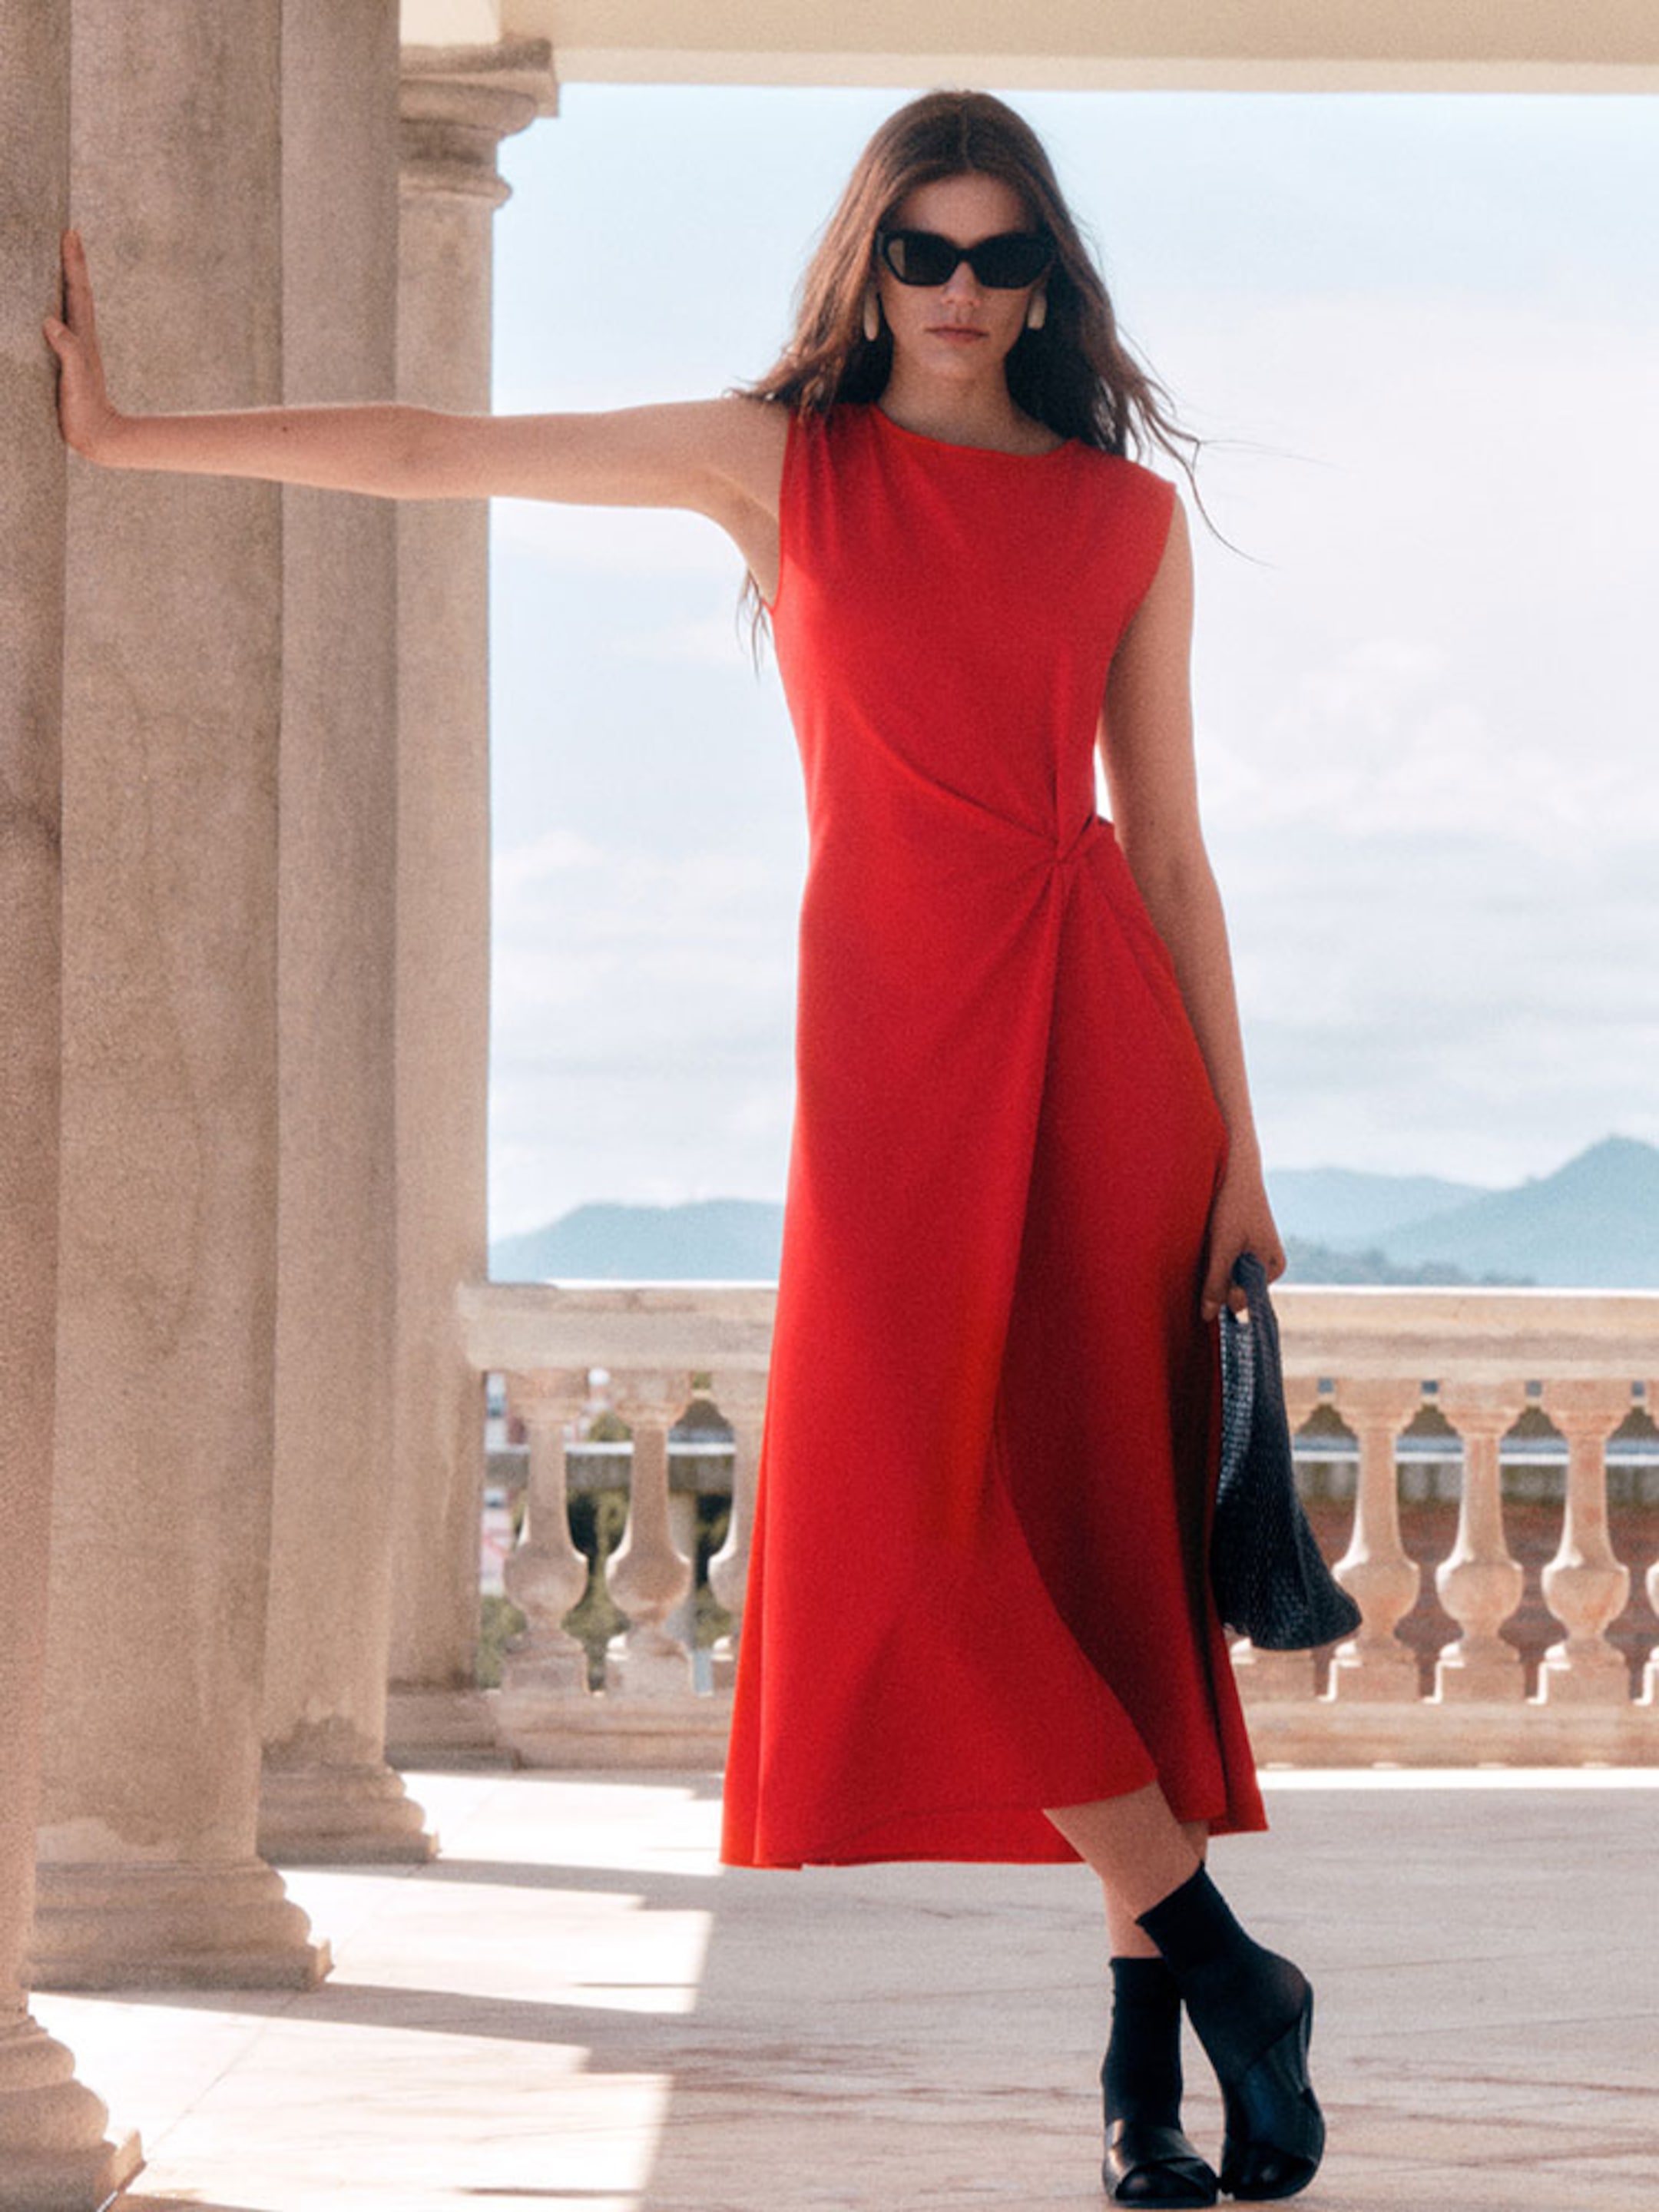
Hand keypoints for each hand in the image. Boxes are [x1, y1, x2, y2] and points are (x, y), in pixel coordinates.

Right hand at [42, 230, 120, 461]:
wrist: (97, 437)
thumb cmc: (85, 410)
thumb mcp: (75, 379)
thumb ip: (67, 350)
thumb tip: (50, 321)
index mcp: (81, 336)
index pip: (76, 291)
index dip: (73, 263)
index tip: (71, 234)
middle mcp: (79, 337)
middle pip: (75, 291)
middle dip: (71, 262)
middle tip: (68, 235)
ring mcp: (74, 348)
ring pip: (69, 305)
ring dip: (65, 280)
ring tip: (58, 258)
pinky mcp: (66, 361)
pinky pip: (59, 323)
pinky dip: (55, 305)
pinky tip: (47, 305)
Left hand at [1200, 1147, 1285, 1322]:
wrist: (1233, 1166)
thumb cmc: (1232, 1207)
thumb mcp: (1222, 1248)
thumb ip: (1216, 1283)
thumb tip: (1208, 1317)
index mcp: (1273, 1268)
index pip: (1242, 1299)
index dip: (1222, 1290)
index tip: (1215, 1262)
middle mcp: (1266, 1264)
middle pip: (1232, 1288)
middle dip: (1216, 1276)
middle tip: (1212, 1246)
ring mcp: (1253, 1254)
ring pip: (1224, 1274)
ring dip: (1211, 1264)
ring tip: (1211, 1238)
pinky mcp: (1239, 1244)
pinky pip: (1221, 1262)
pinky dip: (1211, 1255)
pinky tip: (1209, 1236)